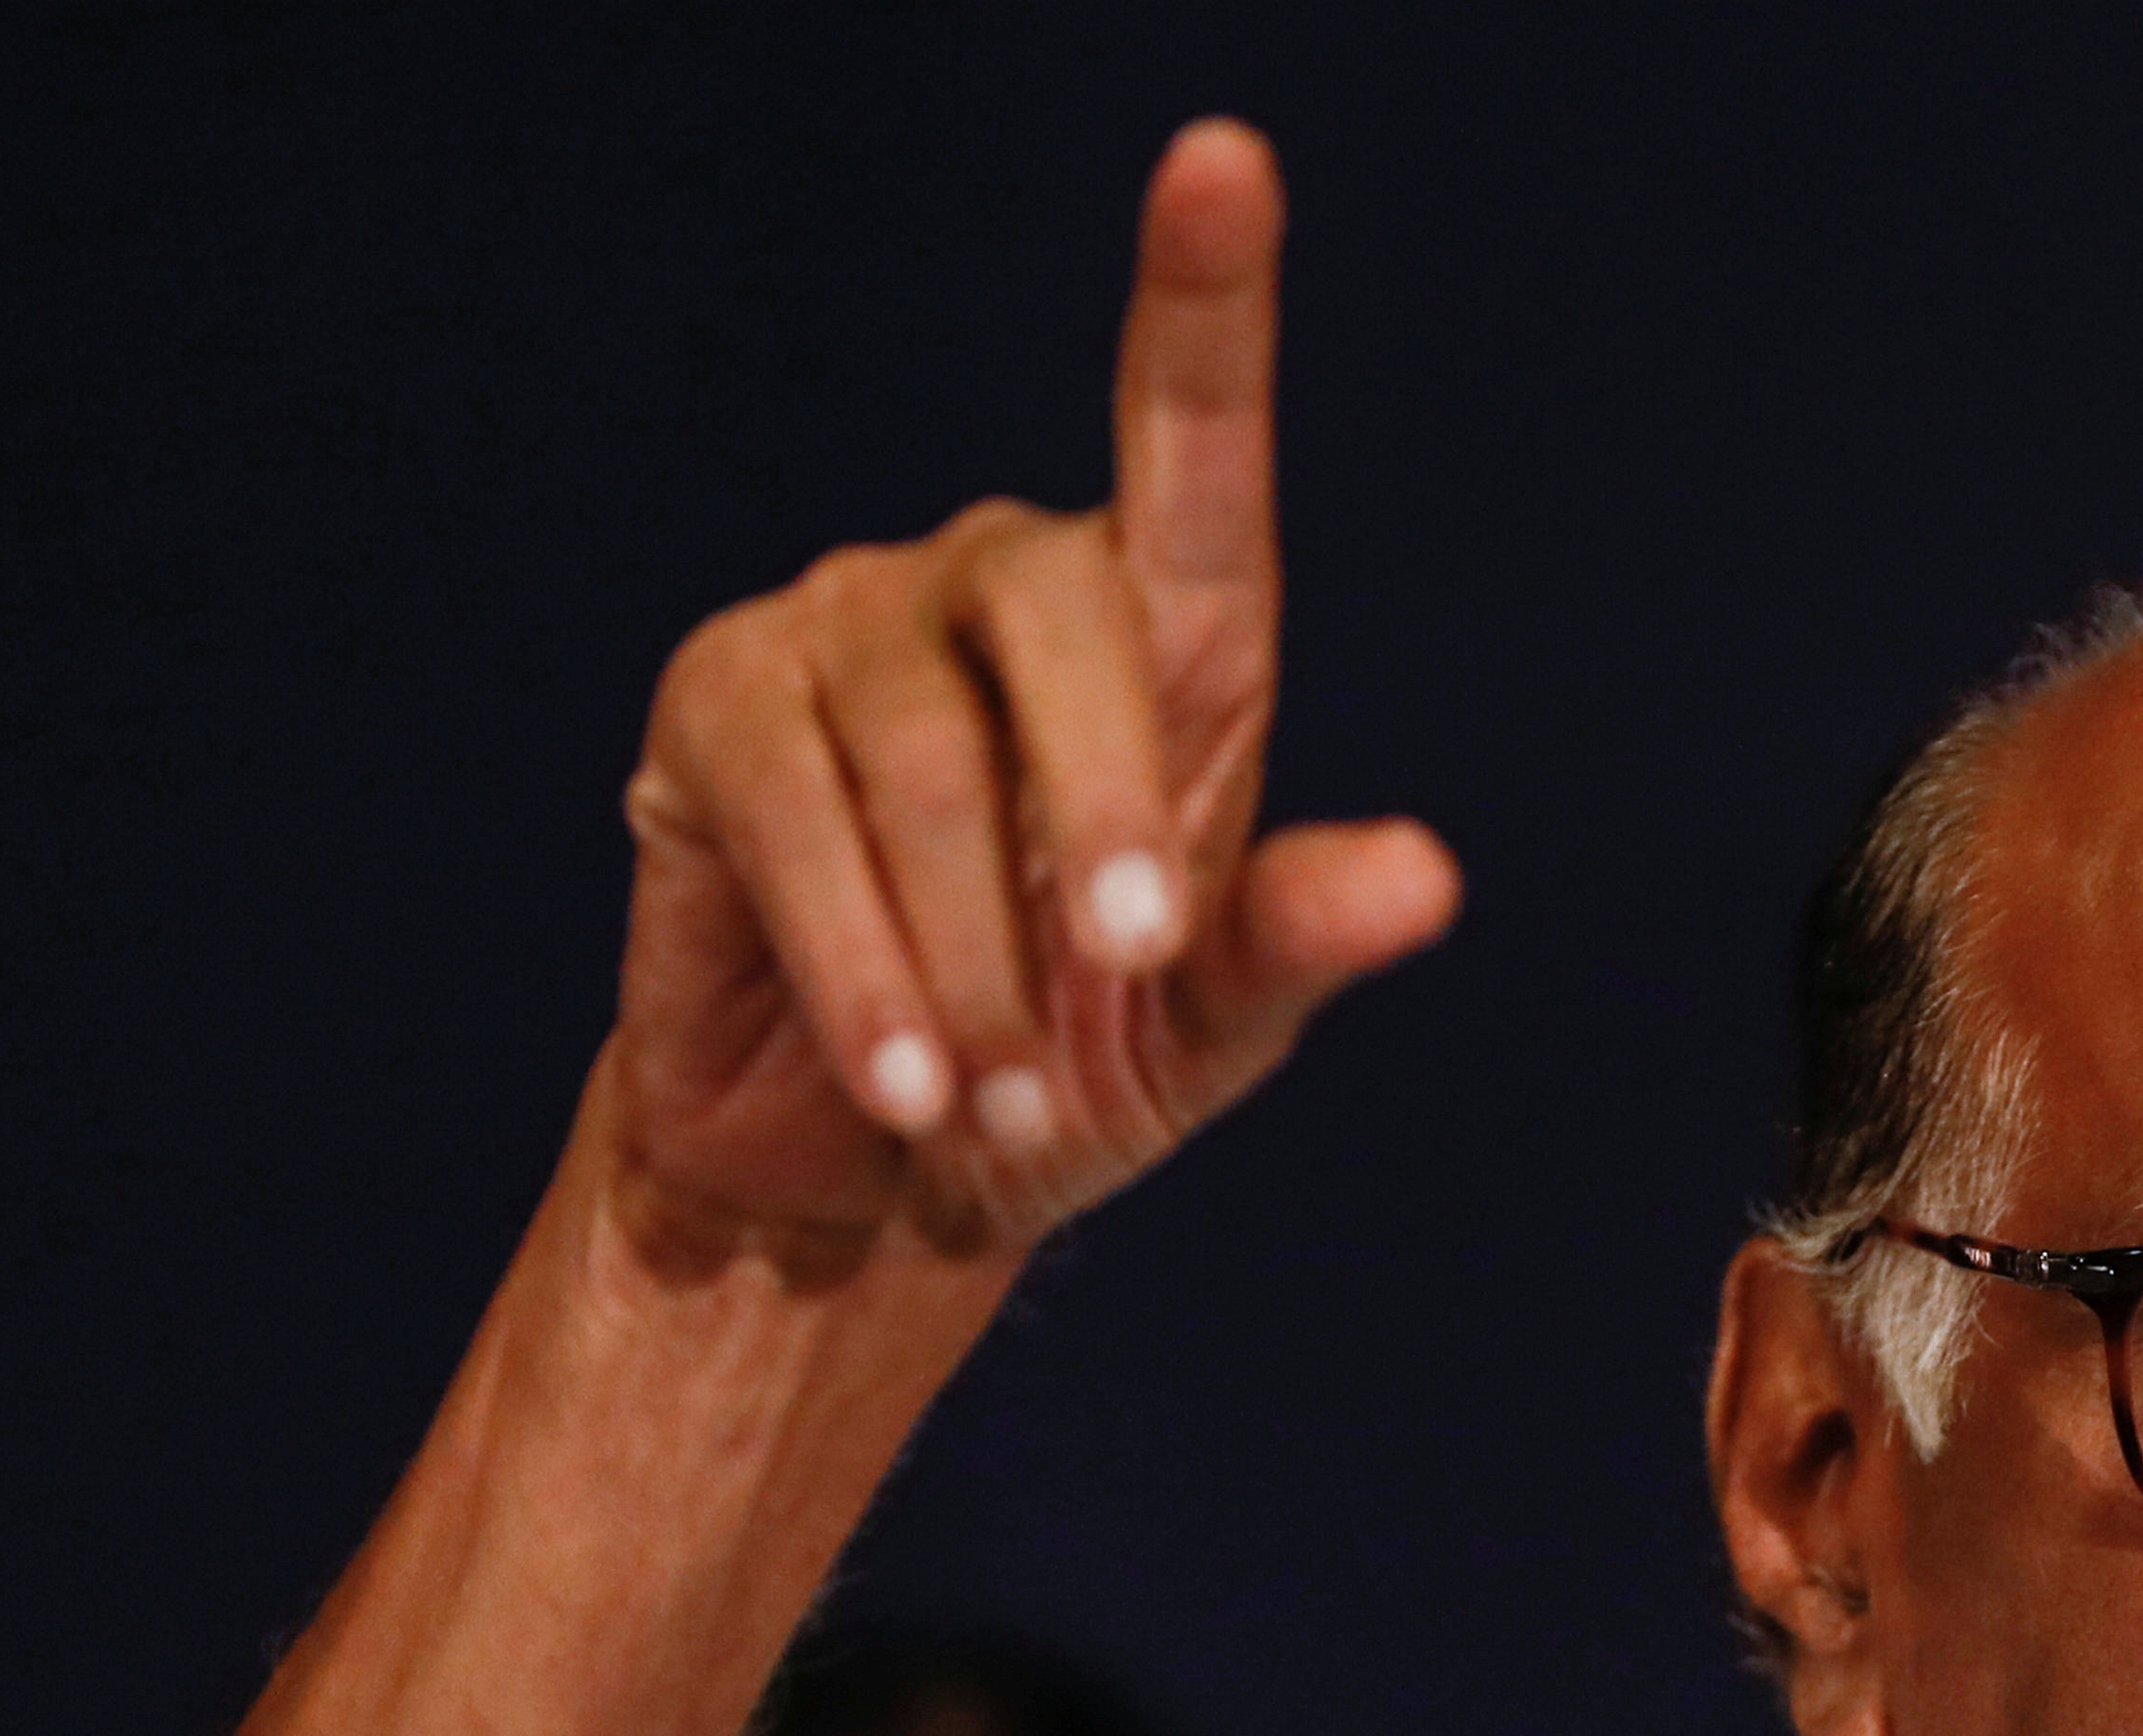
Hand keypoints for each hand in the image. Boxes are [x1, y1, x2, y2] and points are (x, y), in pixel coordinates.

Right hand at [599, 120, 1456, 1267]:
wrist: (877, 1172)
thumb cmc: (1072, 1070)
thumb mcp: (1209, 1028)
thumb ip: (1300, 940)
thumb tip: (1426, 876)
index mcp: (1161, 636)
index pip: (1188, 438)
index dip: (1203, 296)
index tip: (1221, 157)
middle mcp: (996, 587)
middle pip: (1061, 614)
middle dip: (1104, 811)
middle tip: (1124, 974)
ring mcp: (844, 628)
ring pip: (924, 755)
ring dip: (973, 954)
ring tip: (996, 1098)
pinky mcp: (716, 706)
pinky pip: (796, 814)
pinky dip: (864, 968)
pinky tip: (906, 1081)